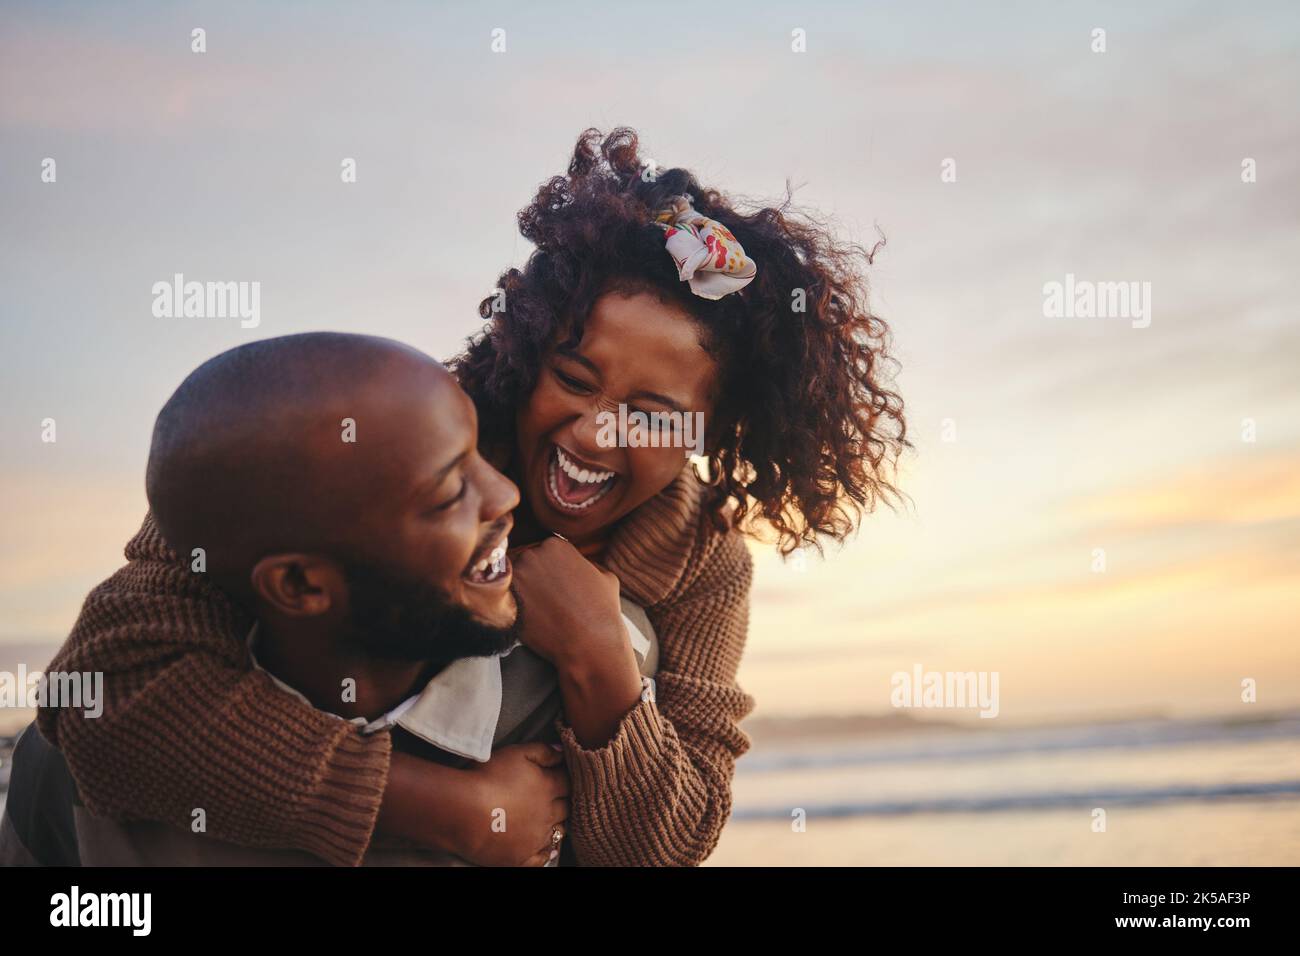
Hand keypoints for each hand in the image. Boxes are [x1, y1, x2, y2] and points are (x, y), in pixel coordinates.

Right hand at [456, 742, 570, 866]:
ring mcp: (536, 838)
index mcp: (547, 787)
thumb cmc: (487, 777)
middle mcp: (547, 814)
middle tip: (558, 800)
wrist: (464, 810)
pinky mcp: (523, 857)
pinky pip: (543, 859)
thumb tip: (562, 752)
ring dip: (558, 826)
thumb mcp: (516, 753)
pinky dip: (547, 853)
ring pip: (558, 832)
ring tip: (552, 822)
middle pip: (566, 808)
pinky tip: (548, 850)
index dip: (565, 780)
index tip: (561, 778)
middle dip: (564, 803)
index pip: (567, 783)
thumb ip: (542, 751)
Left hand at [510, 536, 625, 670]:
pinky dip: (512, 605)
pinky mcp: (506, 599)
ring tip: (536, 608)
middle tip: (543, 596)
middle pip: (524, 561)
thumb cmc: (601, 611)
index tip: (552, 583)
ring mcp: (516, 576)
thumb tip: (578, 562)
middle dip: (532, 576)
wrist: (590, 644)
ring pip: (512, 578)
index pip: (542, 550)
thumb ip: (586, 562)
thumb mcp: (605, 575)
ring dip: (520, 590)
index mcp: (555, 544)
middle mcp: (532, 554)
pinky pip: (504, 597)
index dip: (547, 567)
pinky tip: (528, 616)